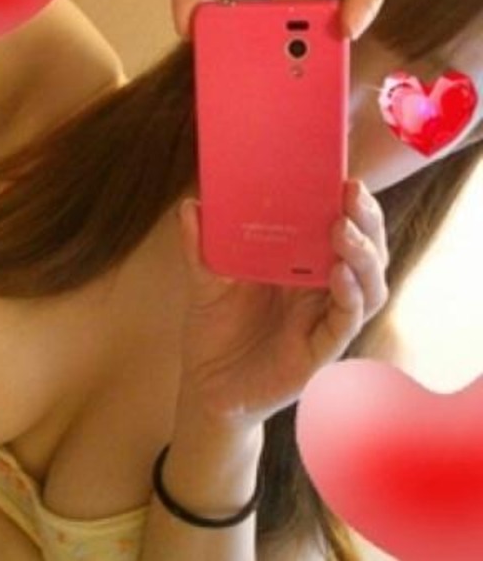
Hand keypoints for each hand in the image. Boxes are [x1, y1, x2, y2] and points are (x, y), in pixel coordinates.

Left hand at [175, 179, 389, 432]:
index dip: (350, 203)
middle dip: (366, 220)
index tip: (345, 174)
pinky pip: (346, 322)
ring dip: (363, 255)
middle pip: (366, 250)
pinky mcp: (320, 350)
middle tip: (352, 193)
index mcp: (302, 264)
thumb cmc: (215, 328)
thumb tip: (190, 204)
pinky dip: (349, 297)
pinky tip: (339, 275)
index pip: (340, 226)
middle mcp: (321, 288)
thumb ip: (199, 245)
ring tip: (342, 230)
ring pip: (369, 284)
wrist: (206, 387)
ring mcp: (325, 318)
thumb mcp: (205, 280)